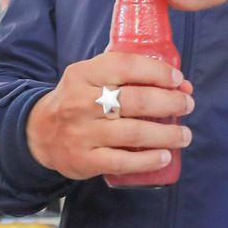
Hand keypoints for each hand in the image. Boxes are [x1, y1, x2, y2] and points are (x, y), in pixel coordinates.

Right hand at [26, 50, 193, 180]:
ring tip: (184, 135)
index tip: (178, 80)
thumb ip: (127, 75)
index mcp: (83, 74)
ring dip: (166, 134)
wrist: (40, 133)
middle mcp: (81, 102)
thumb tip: (180, 83)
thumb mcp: (91, 77)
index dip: (157, 72)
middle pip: (135, 101)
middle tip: (187, 105)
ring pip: (133, 132)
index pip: (125, 66)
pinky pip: (122, 161)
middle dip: (169, 102)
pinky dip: (148, 160)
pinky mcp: (84, 160)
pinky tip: (165, 156)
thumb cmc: (78, 100)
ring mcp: (82, 133)